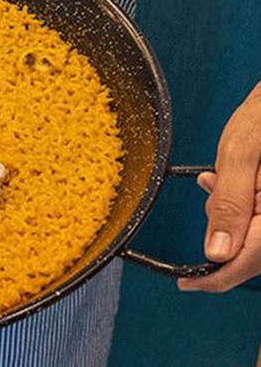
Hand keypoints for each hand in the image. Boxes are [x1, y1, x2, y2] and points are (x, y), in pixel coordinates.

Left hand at [179, 82, 260, 291]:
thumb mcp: (240, 156)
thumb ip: (230, 204)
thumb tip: (215, 253)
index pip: (243, 263)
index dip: (212, 279)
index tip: (185, 283)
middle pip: (250, 252)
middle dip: (223, 229)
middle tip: (213, 186)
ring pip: (255, 236)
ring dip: (232, 215)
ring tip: (223, 176)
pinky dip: (243, 208)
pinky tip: (233, 180)